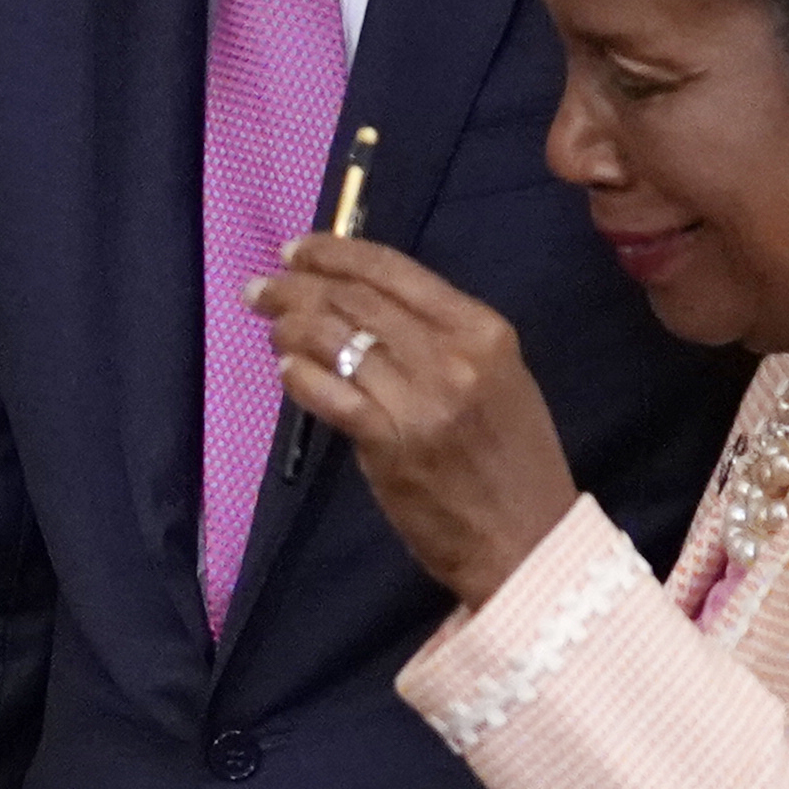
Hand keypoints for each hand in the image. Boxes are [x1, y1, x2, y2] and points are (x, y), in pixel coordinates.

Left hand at [248, 234, 581, 610]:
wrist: (527, 538)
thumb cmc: (509, 458)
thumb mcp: (496, 378)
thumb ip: (439, 338)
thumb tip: (361, 302)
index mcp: (483, 330)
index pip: (395, 271)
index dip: (336, 253)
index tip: (297, 249)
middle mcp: (453, 355)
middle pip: (356, 300)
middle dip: (298, 286)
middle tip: (261, 286)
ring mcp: (420, 399)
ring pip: (336, 340)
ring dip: (289, 326)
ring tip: (267, 323)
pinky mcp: (389, 442)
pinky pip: (329, 393)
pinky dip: (299, 375)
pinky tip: (284, 369)